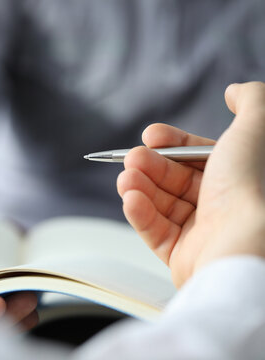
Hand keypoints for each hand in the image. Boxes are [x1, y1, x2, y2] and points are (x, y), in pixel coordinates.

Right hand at [117, 82, 264, 286]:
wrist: (243, 243)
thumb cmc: (250, 188)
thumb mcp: (257, 128)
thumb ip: (250, 100)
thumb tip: (234, 91)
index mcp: (237, 176)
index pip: (197, 156)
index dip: (172, 144)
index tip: (151, 136)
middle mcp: (220, 203)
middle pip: (174, 178)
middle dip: (150, 165)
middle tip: (134, 159)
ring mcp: (201, 231)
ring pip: (160, 203)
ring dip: (139, 187)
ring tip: (126, 179)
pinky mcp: (182, 255)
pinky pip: (155, 231)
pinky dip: (139, 213)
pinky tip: (131, 199)